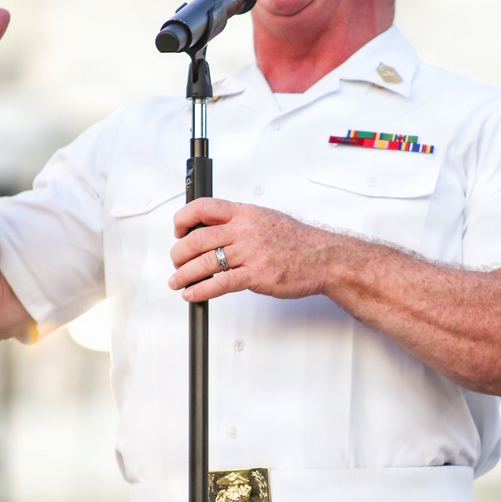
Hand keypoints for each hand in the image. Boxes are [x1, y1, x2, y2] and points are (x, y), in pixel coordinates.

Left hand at [169, 197, 333, 301]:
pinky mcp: (256, 275)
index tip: (179, 231)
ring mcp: (250, 253)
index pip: (203, 207)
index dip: (184, 219)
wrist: (324, 258)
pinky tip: (192, 294)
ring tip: (177, 281)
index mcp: (245, 213)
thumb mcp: (265, 219)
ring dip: (184, 275)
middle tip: (176, 262)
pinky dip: (201, 290)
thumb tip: (212, 229)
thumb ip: (239, 222)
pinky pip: (220, 283)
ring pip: (204, 262)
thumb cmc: (297, 241)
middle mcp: (245, 230)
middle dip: (179, 253)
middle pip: (197, 239)